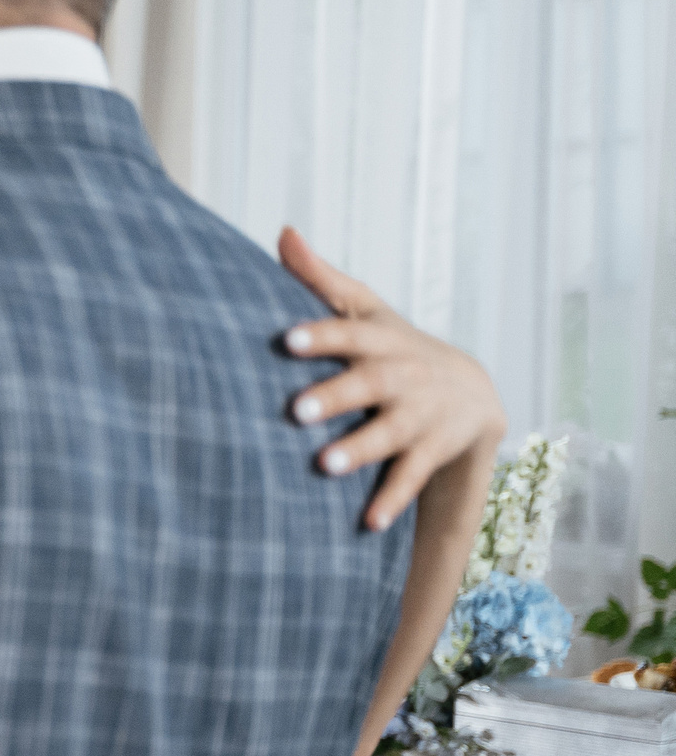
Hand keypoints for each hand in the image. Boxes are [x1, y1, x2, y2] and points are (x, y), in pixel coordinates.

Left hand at [277, 226, 505, 530]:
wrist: (472, 390)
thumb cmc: (392, 347)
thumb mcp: (365, 311)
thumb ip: (320, 279)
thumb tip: (283, 232)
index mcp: (381, 340)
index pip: (350, 332)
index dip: (321, 335)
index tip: (286, 340)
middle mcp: (404, 375)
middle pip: (370, 384)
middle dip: (336, 396)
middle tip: (295, 411)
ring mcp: (422, 414)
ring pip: (391, 433)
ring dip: (360, 449)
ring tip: (324, 466)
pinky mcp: (434, 450)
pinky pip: (411, 477)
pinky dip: (390, 500)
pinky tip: (366, 523)